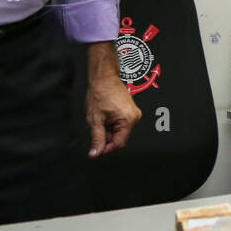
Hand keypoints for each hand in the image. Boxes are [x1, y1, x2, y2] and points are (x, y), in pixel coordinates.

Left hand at [85, 41, 140, 157]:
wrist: (104, 77)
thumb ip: (97, 138)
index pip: (118, 144)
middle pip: (119, 138)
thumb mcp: (95, 119)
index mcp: (128, 120)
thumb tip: (96, 153)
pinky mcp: (131, 111)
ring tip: (100, 118)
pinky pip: (120, 124)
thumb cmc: (100, 93)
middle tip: (96, 126)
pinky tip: (105, 115)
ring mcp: (134, 114)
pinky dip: (111, 123)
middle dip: (106, 136)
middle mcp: (135, 117)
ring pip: (119, 131)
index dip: (105, 148)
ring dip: (108, 129)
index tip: (95, 148)